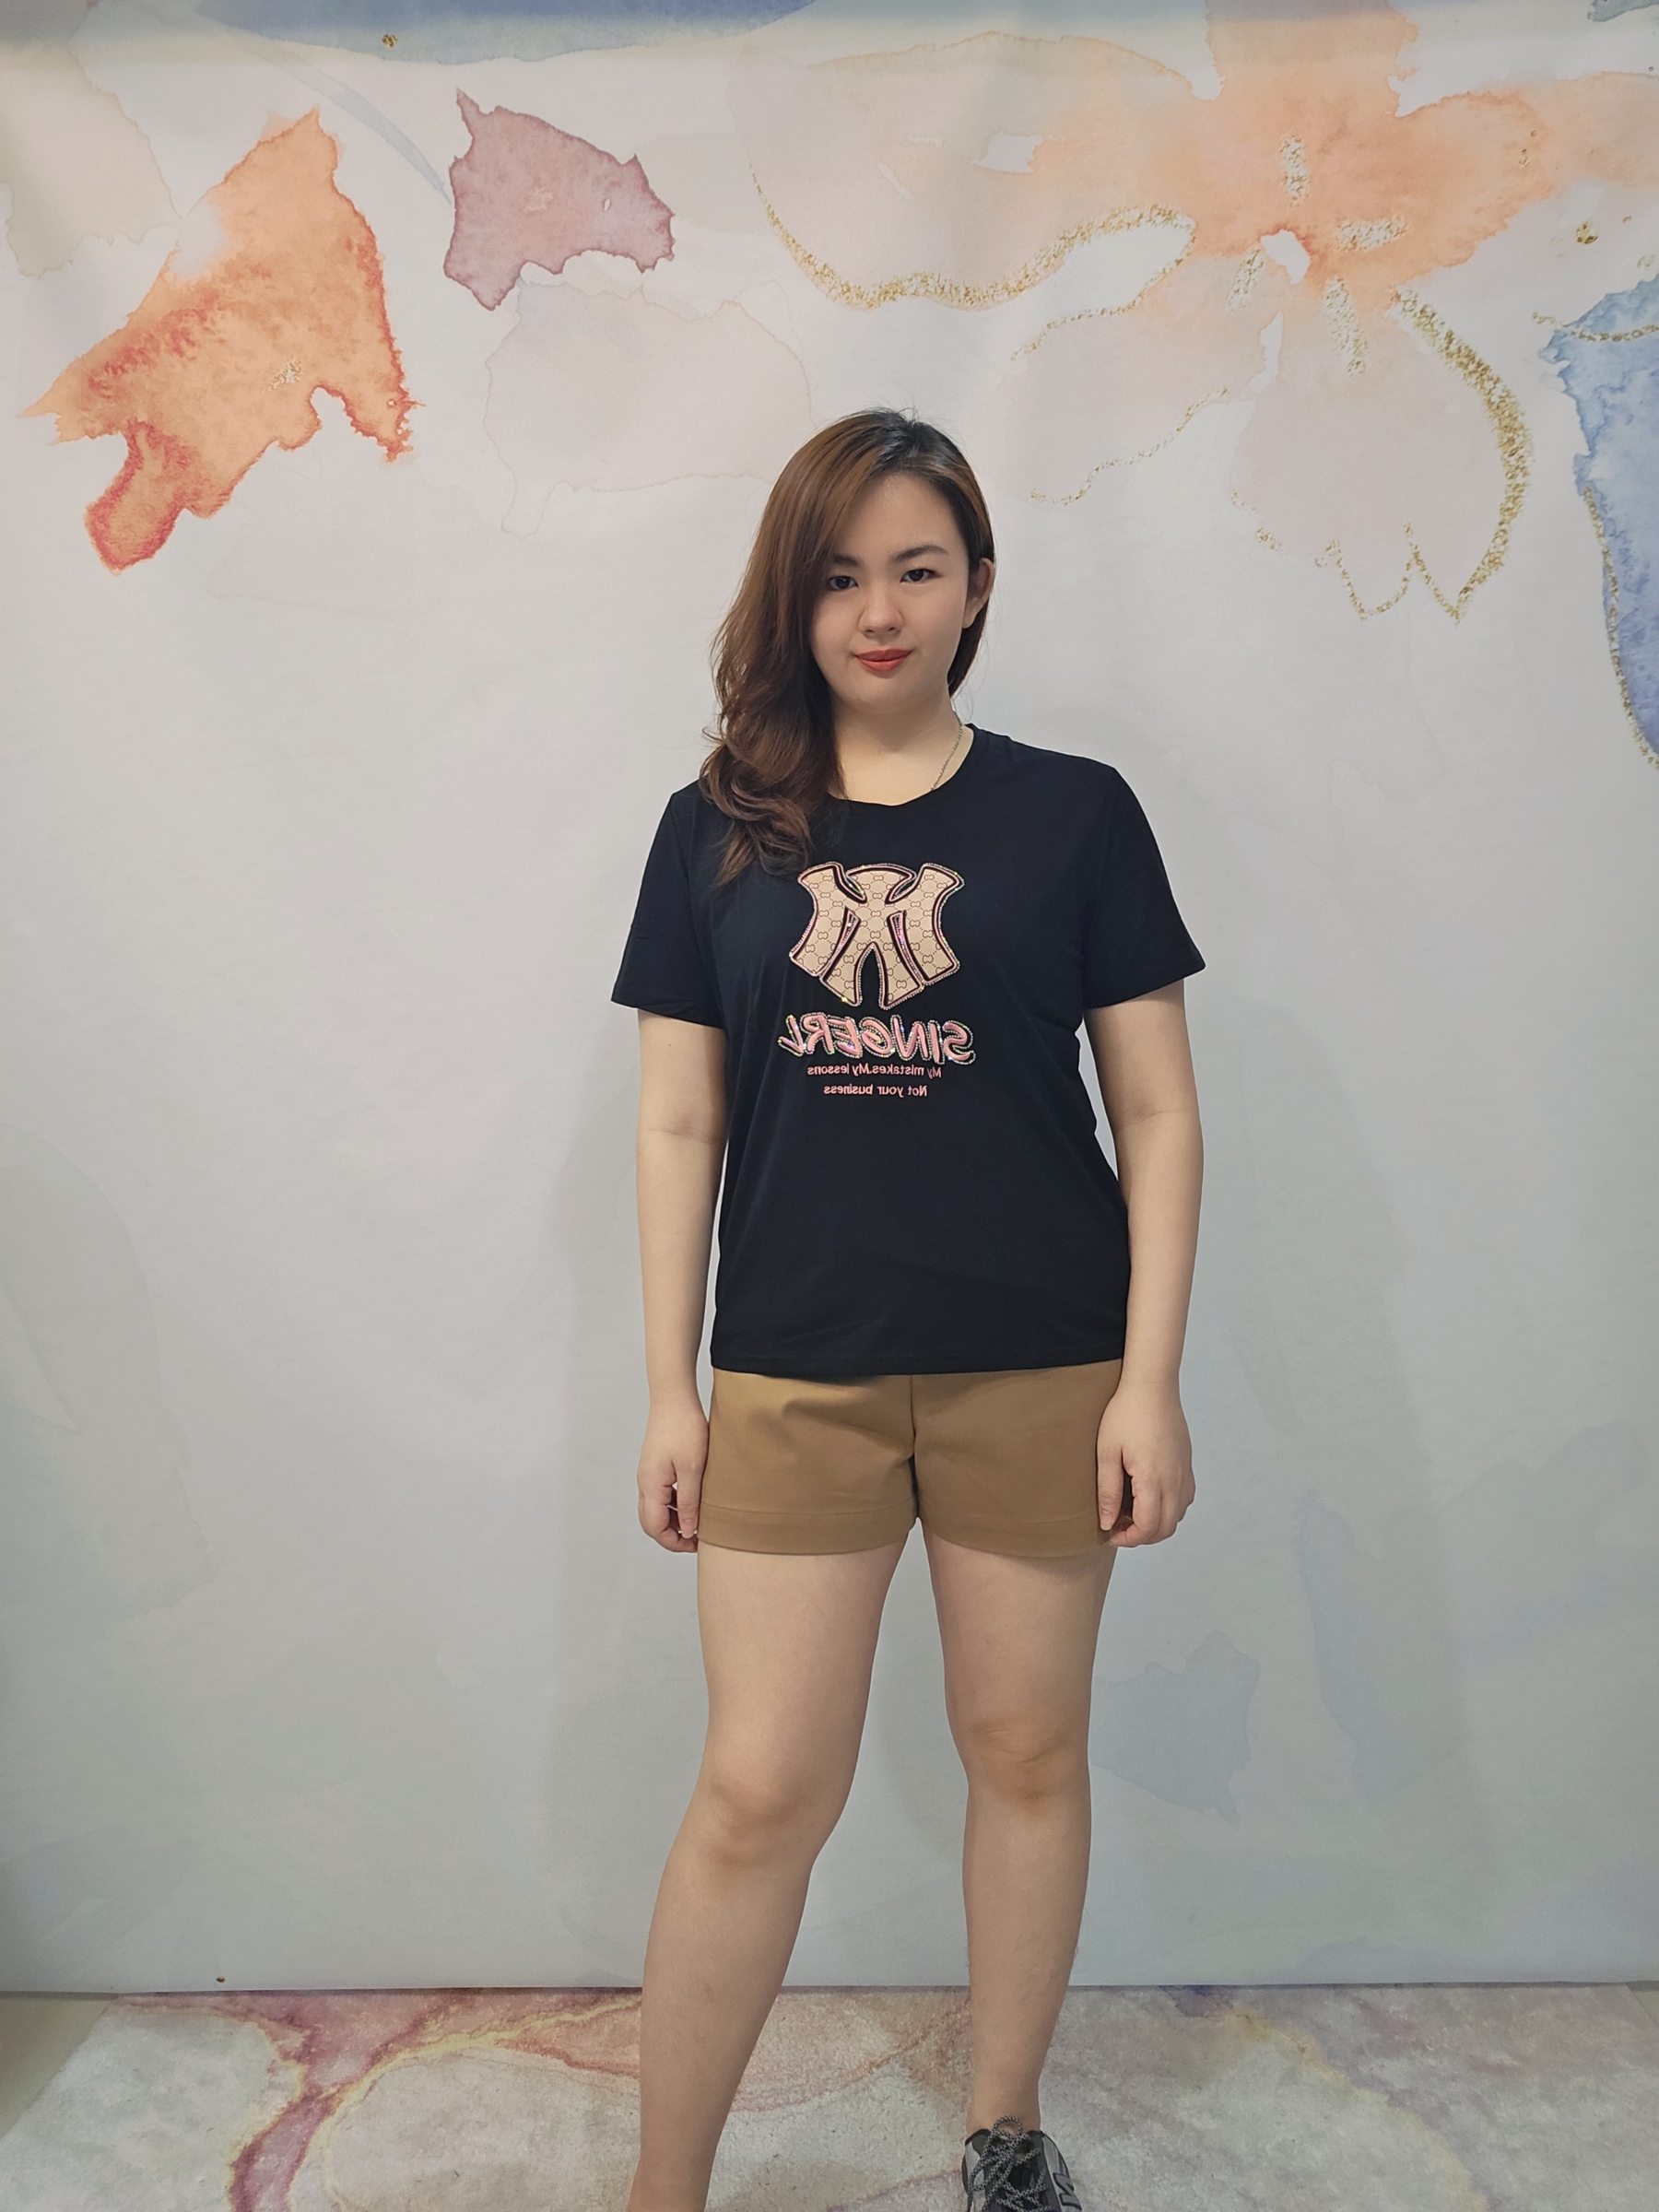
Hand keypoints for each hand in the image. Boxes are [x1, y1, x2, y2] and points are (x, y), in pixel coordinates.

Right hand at [637, 1396, 707, 1551]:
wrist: (674, 1398)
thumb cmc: (684, 1427)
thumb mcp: (693, 1469)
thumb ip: (689, 1502)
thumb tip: (689, 1531)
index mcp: (651, 1486)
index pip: (655, 1527)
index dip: (674, 1542)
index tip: (696, 1543)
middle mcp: (645, 1482)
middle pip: (651, 1522)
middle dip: (672, 1535)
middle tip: (698, 1537)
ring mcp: (648, 1474)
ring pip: (655, 1509)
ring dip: (674, 1520)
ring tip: (699, 1520)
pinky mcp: (655, 1467)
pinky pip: (660, 1495)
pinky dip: (674, 1505)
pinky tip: (692, 1501)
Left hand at [1097, 1382, 1193, 1547]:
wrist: (1152, 1386)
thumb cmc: (1126, 1414)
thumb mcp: (1107, 1452)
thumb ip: (1107, 1491)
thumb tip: (1107, 1522)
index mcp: (1153, 1478)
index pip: (1148, 1527)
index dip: (1128, 1539)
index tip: (1110, 1533)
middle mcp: (1175, 1480)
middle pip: (1166, 1529)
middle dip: (1142, 1536)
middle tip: (1118, 1525)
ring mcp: (1184, 1473)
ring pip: (1177, 1517)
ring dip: (1156, 1523)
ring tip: (1131, 1511)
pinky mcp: (1187, 1466)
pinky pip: (1184, 1500)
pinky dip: (1168, 1509)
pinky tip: (1148, 1496)